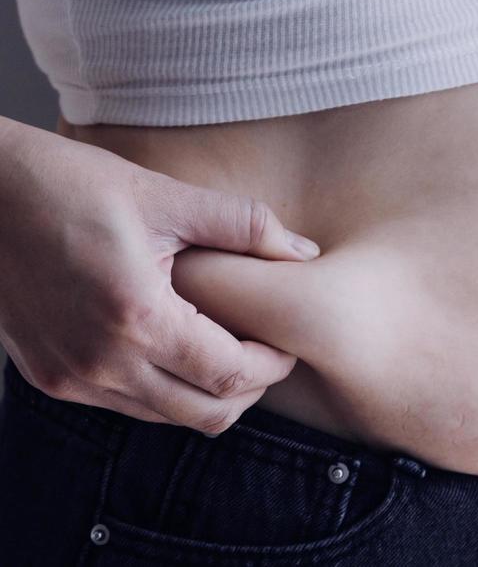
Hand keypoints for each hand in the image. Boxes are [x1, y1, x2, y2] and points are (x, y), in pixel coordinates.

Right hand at [0, 121, 320, 431]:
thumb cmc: (73, 185)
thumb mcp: (167, 195)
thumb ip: (246, 225)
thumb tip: (305, 252)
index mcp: (136, 318)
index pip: (230, 376)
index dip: (273, 365)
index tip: (288, 343)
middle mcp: (100, 362)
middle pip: (205, 413)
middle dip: (249, 389)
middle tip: (266, 351)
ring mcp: (70, 376)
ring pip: (165, 416)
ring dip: (205, 393)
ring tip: (226, 346)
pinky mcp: (49, 377)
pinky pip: (125, 404)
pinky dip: (162, 389)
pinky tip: (176, 345)